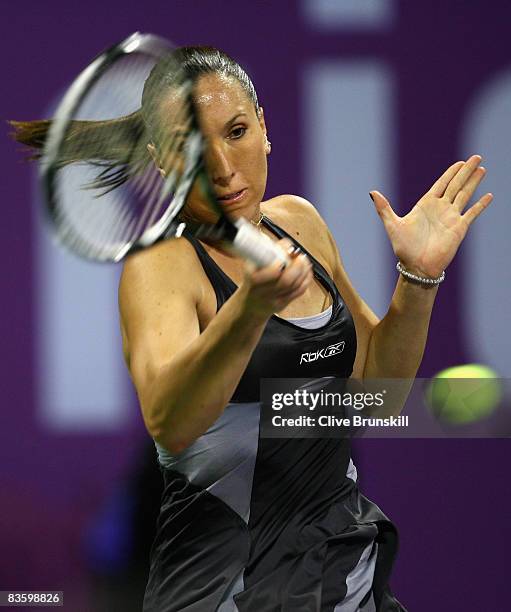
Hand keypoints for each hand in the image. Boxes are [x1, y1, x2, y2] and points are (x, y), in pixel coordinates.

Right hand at [240, 238, 312, 319]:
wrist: (249, 305)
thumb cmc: (251, 282)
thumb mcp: (249, 266)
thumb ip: (262, 253)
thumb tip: (278, 241)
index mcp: (254, 280)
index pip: (271, 272)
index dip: (280, 261)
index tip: (286, 250)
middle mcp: (264, 292)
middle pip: (286, 281)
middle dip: (297, 266)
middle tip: (299, 255)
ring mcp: (275, 299)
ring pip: (296, 285)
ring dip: (303, 270)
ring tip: (303, 260)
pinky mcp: (284, 303)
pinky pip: (300, 291)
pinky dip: (306, 278)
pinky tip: (306, 270)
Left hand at [369, 155, 492, 278]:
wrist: (417, 267)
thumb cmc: (404, 249)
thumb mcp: (393, 225)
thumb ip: (384, 208)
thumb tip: (372, 192)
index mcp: (426, 205)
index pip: (441, 183)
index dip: (451, 172)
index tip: (460, 162)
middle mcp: (440, 209)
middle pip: (456, 185)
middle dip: (466, 171)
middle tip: (477, 157)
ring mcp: (451, 218)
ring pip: (465, 195)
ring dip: (474, 182)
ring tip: (482, 169)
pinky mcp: (459, 228)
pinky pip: (472, 213)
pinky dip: (480, 205)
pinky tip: (489, 196)